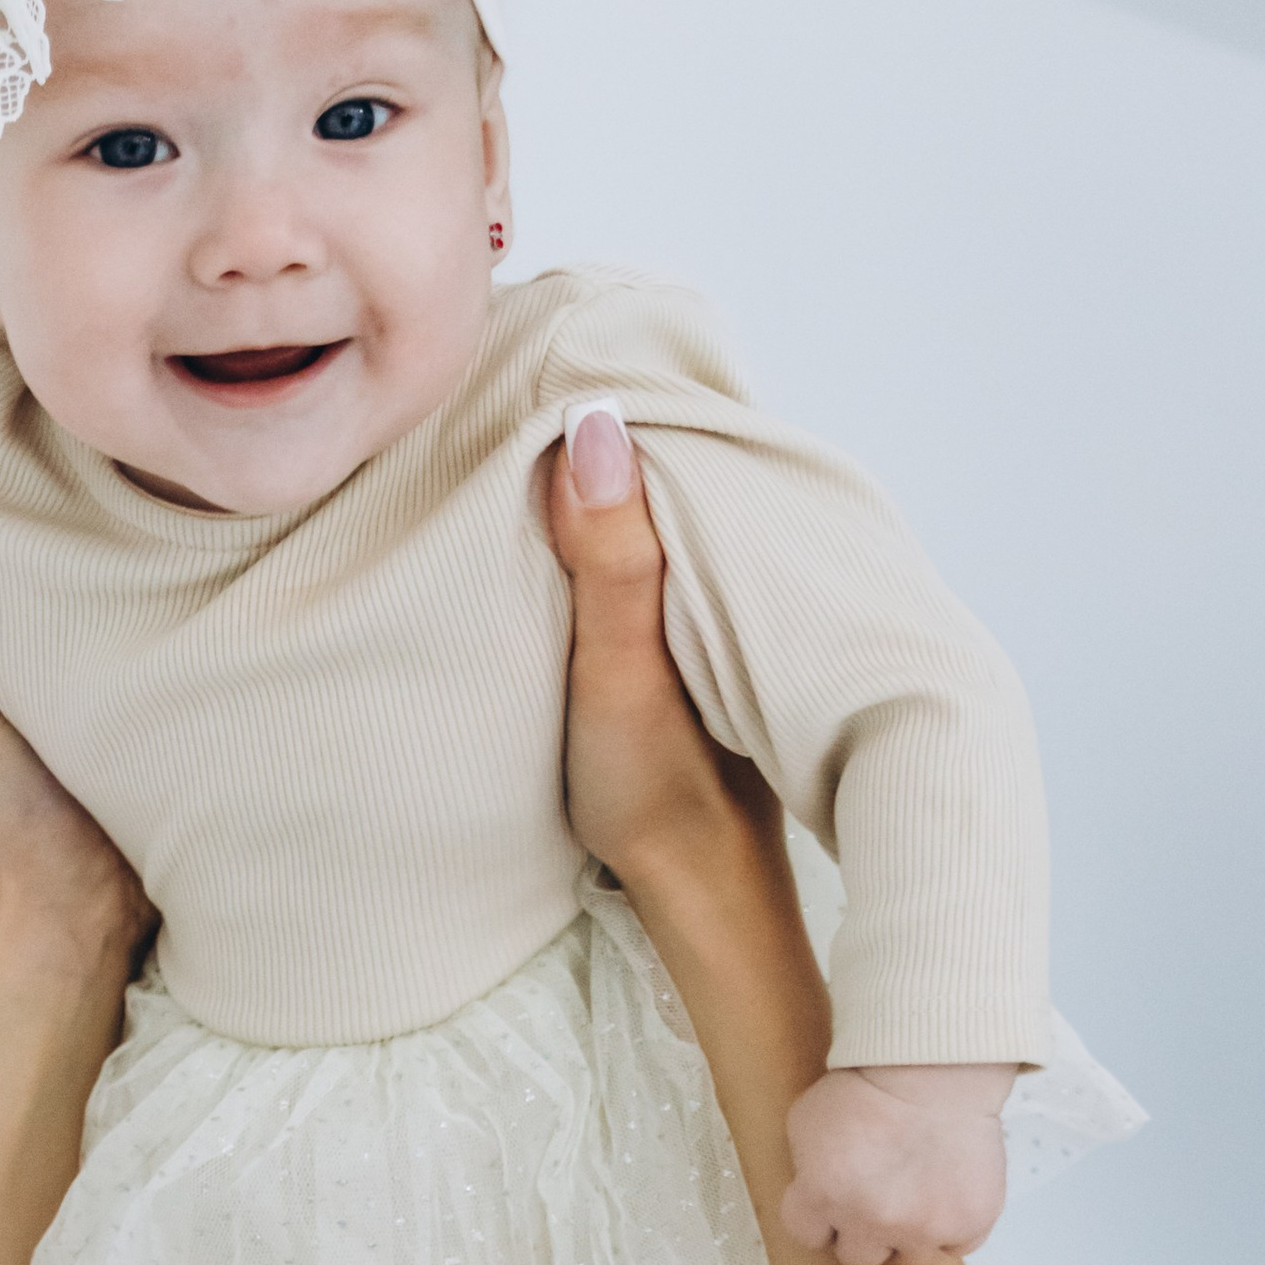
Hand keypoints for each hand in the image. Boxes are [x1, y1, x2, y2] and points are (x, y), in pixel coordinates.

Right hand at [545, 401, 779, 887]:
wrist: (706, 888)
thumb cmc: (662, 791)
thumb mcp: (619, 673)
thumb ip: (612, 561)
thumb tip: (595, 424)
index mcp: (741, 544)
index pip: (677, 431)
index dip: (607, 403)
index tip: (528, 376)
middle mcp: (753, 553)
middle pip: (672, 461)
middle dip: (607, 436)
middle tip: (510, 406)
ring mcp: (734, 590)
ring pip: (671, 506)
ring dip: (615, 487)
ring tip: (534, 458)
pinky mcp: (709, 625)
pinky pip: (669, 548)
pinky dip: (627, 531)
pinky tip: (581, 535)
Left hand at [782, 1065, 1015, 1264]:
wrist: (937, 1066)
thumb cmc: (872, 1082)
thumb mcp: (806, 1120)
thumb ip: (805, 1168)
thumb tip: (813, 1192)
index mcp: (822, 1197)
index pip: (810, 1236)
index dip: (823, 1217)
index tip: (836, 1201)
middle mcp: (870, 1221)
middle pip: (859, 1257)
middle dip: (865, 1231)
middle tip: (881, 1198)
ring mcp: (923, 1227)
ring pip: (912, 1258)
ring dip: (913, 1233)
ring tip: (920, 1194)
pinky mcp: (970, 1223)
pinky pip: (959, 1245)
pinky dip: (956, 1225)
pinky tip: (950, 1194)